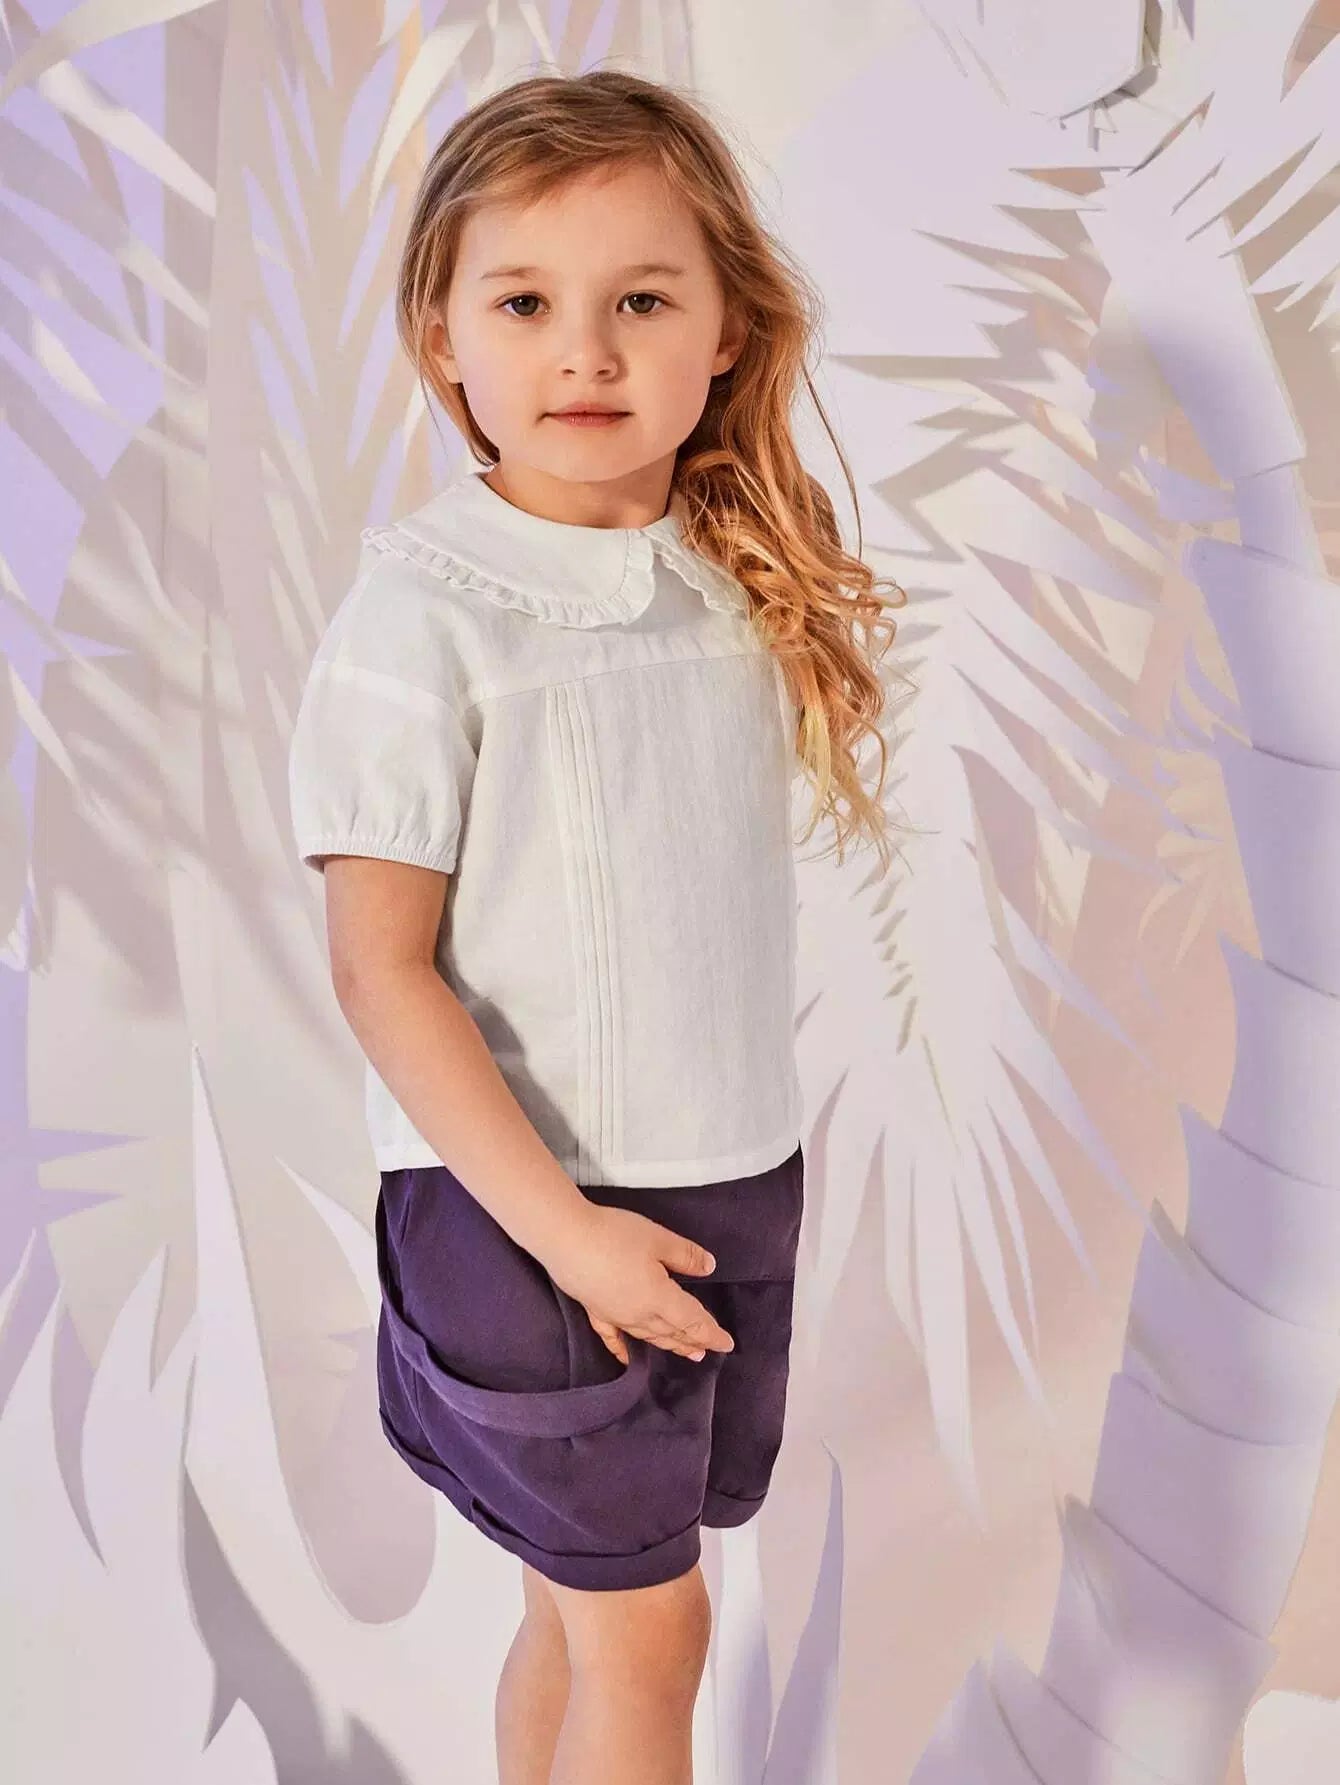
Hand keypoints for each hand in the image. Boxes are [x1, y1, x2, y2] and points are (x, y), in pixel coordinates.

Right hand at [539, 1201, 734, 1366]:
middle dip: (692, 1341)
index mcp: (660, 1298)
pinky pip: (613, 1337)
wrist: (566, 1239)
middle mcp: (640, 1315)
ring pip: (649, 1336)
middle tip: (707, 1351)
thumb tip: (709, 1267)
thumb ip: (685, 1255)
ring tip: (683, 1352)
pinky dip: (623, 1349)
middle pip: (672, 1332)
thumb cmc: (615, 1235)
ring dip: (668, 1345)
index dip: (711, 1332)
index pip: (692, 1320)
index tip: (727, 1344)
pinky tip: (626, 1356)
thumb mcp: (659, 1239)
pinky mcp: (595, 1311)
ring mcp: (616, 1316)